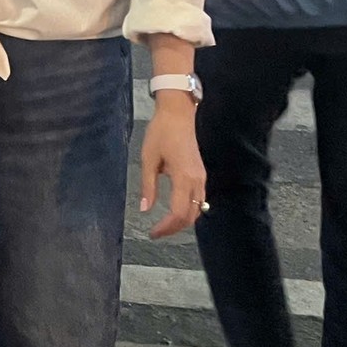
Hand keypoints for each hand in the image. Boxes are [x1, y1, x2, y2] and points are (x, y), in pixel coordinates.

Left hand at [141, 99, 205, 238]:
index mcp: (184, 178)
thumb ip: (148, 186)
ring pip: (197, 210)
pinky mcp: (201, 175)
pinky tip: (174, 211)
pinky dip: (187, 211)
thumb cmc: (161, 133)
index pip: (179, 214)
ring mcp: (201, 178)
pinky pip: (198, 200)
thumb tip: (145, 209)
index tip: (152, 233)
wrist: (178, 114)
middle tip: (156, 232)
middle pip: (191, 216)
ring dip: (182, 221)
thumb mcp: (148, 158)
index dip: (166, 228)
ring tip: (163, 225)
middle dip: (174, 229)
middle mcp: (197, 181)